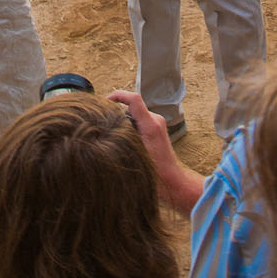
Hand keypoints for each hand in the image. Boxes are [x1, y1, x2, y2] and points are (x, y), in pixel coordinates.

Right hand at [108, 90, 204, 215]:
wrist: (172, 182)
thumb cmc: (156, 173)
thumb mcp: (135, 155)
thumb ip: (123, 138)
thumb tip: (105, 130)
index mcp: (151, 124)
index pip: (134, 99)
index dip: (118, 95)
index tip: (104, 101)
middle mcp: (155, 121)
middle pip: (131, 107)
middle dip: (117, 113)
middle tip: (104, 123)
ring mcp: (157, 125)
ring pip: (134, 116)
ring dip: (123, 122)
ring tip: (114, 136)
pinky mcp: (156, 131)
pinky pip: (139, 123)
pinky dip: (129, 128)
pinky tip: (124, 142)